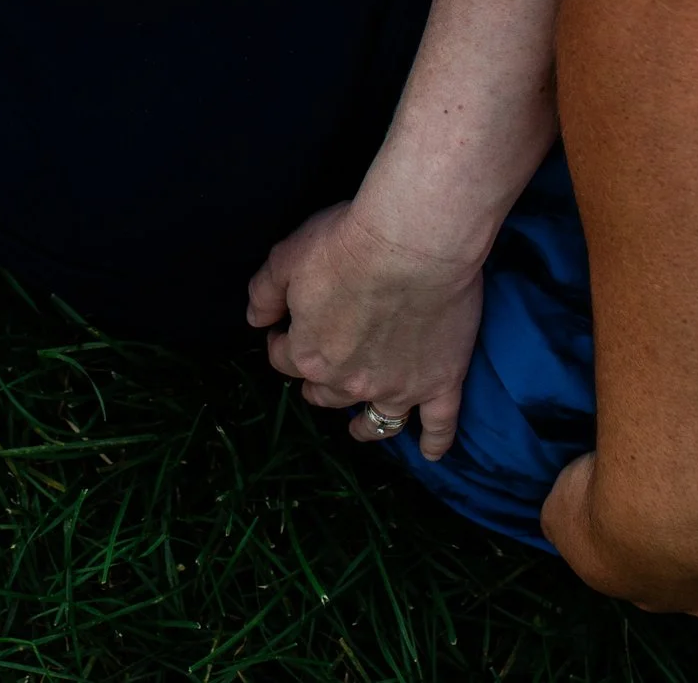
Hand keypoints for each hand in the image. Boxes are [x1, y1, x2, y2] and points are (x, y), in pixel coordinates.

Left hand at [245, 201, 484, 459]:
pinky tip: (432, 454)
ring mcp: (398, 387)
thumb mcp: (286, 257)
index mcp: (309, 355)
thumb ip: (263, 293)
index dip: (283, 342)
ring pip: (376, 420)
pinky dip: (436, 443)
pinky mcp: (441, 382)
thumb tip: (256, 319)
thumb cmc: (347, 244)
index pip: (283, 360)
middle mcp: (350, 382)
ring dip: (364, 427)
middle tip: (323, 364)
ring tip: (358, 429)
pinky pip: (439, 424)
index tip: (289, 327)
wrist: (414, 243)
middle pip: (325, 394)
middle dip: (318, 382)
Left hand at [539, 452, 697, 615]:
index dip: (643, 554)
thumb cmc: (608, 500)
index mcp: (639, 586)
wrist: (669, 494)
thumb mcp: (559, 511)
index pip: (643, 579)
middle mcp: (692, 593)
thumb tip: (567, 520)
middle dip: (697, 559)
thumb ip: (562, 519)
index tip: (645, 527)